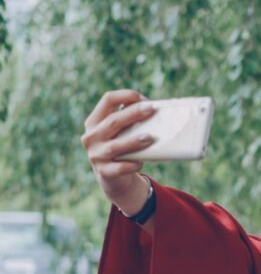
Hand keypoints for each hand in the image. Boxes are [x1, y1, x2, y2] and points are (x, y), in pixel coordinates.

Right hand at [81, 90, 157, 213]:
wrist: (114, 177)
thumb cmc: (122, 147)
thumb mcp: (122, 131)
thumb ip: (131, 120)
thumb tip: (156, 109)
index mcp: (95, 121)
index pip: (108, 99)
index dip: (126, 96)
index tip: (145, 100)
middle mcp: (92, 136)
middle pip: (113, 121)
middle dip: (133, 114)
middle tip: (151, 110)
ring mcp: (95, 155)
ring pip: (115, 146)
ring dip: (133, 141)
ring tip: (149, 137)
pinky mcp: (104, 171)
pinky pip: (119, 168)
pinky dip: (131, 165)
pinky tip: (140, 163)